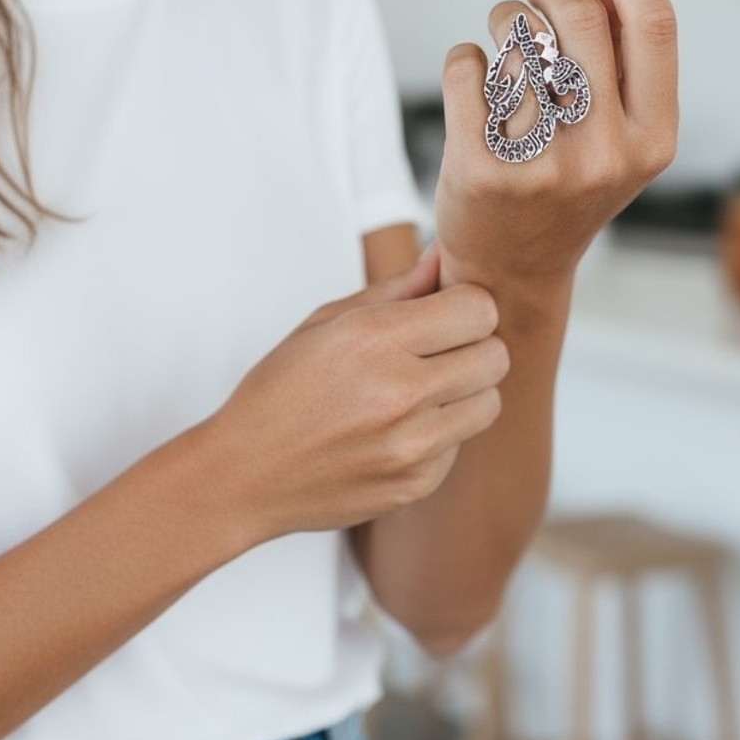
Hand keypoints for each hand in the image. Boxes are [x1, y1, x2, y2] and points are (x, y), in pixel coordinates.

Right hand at [200, 247, 509, 545]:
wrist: (244, 476)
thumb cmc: (280, 390)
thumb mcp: (326, 323)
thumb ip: (396, 289)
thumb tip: (443, 256)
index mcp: (375, 340)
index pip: (479, 308)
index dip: (467, 305)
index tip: (446, 313)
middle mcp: (400, 394)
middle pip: (496, 356)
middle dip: (474, 346)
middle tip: (440, 351)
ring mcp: (412, 446)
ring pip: (490, 402)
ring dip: (466, 392)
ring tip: (422, 391)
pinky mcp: (417, 484)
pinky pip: (461, 444)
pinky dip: (441, 433)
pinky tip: (397, 430)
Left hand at [434, 0, 678, 290]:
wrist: (508, 271)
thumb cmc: (564, 192)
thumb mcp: (617, 138)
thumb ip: (622, 62)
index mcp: (653, 141)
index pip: (652, 23)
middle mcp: (606, 155)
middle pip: (576, 16)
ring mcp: (542, 165)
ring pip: (514, 36)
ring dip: (502, 21)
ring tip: (502, 47)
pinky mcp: (481, 168)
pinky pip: (466, 65)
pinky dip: (465, 59)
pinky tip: (473, 85)